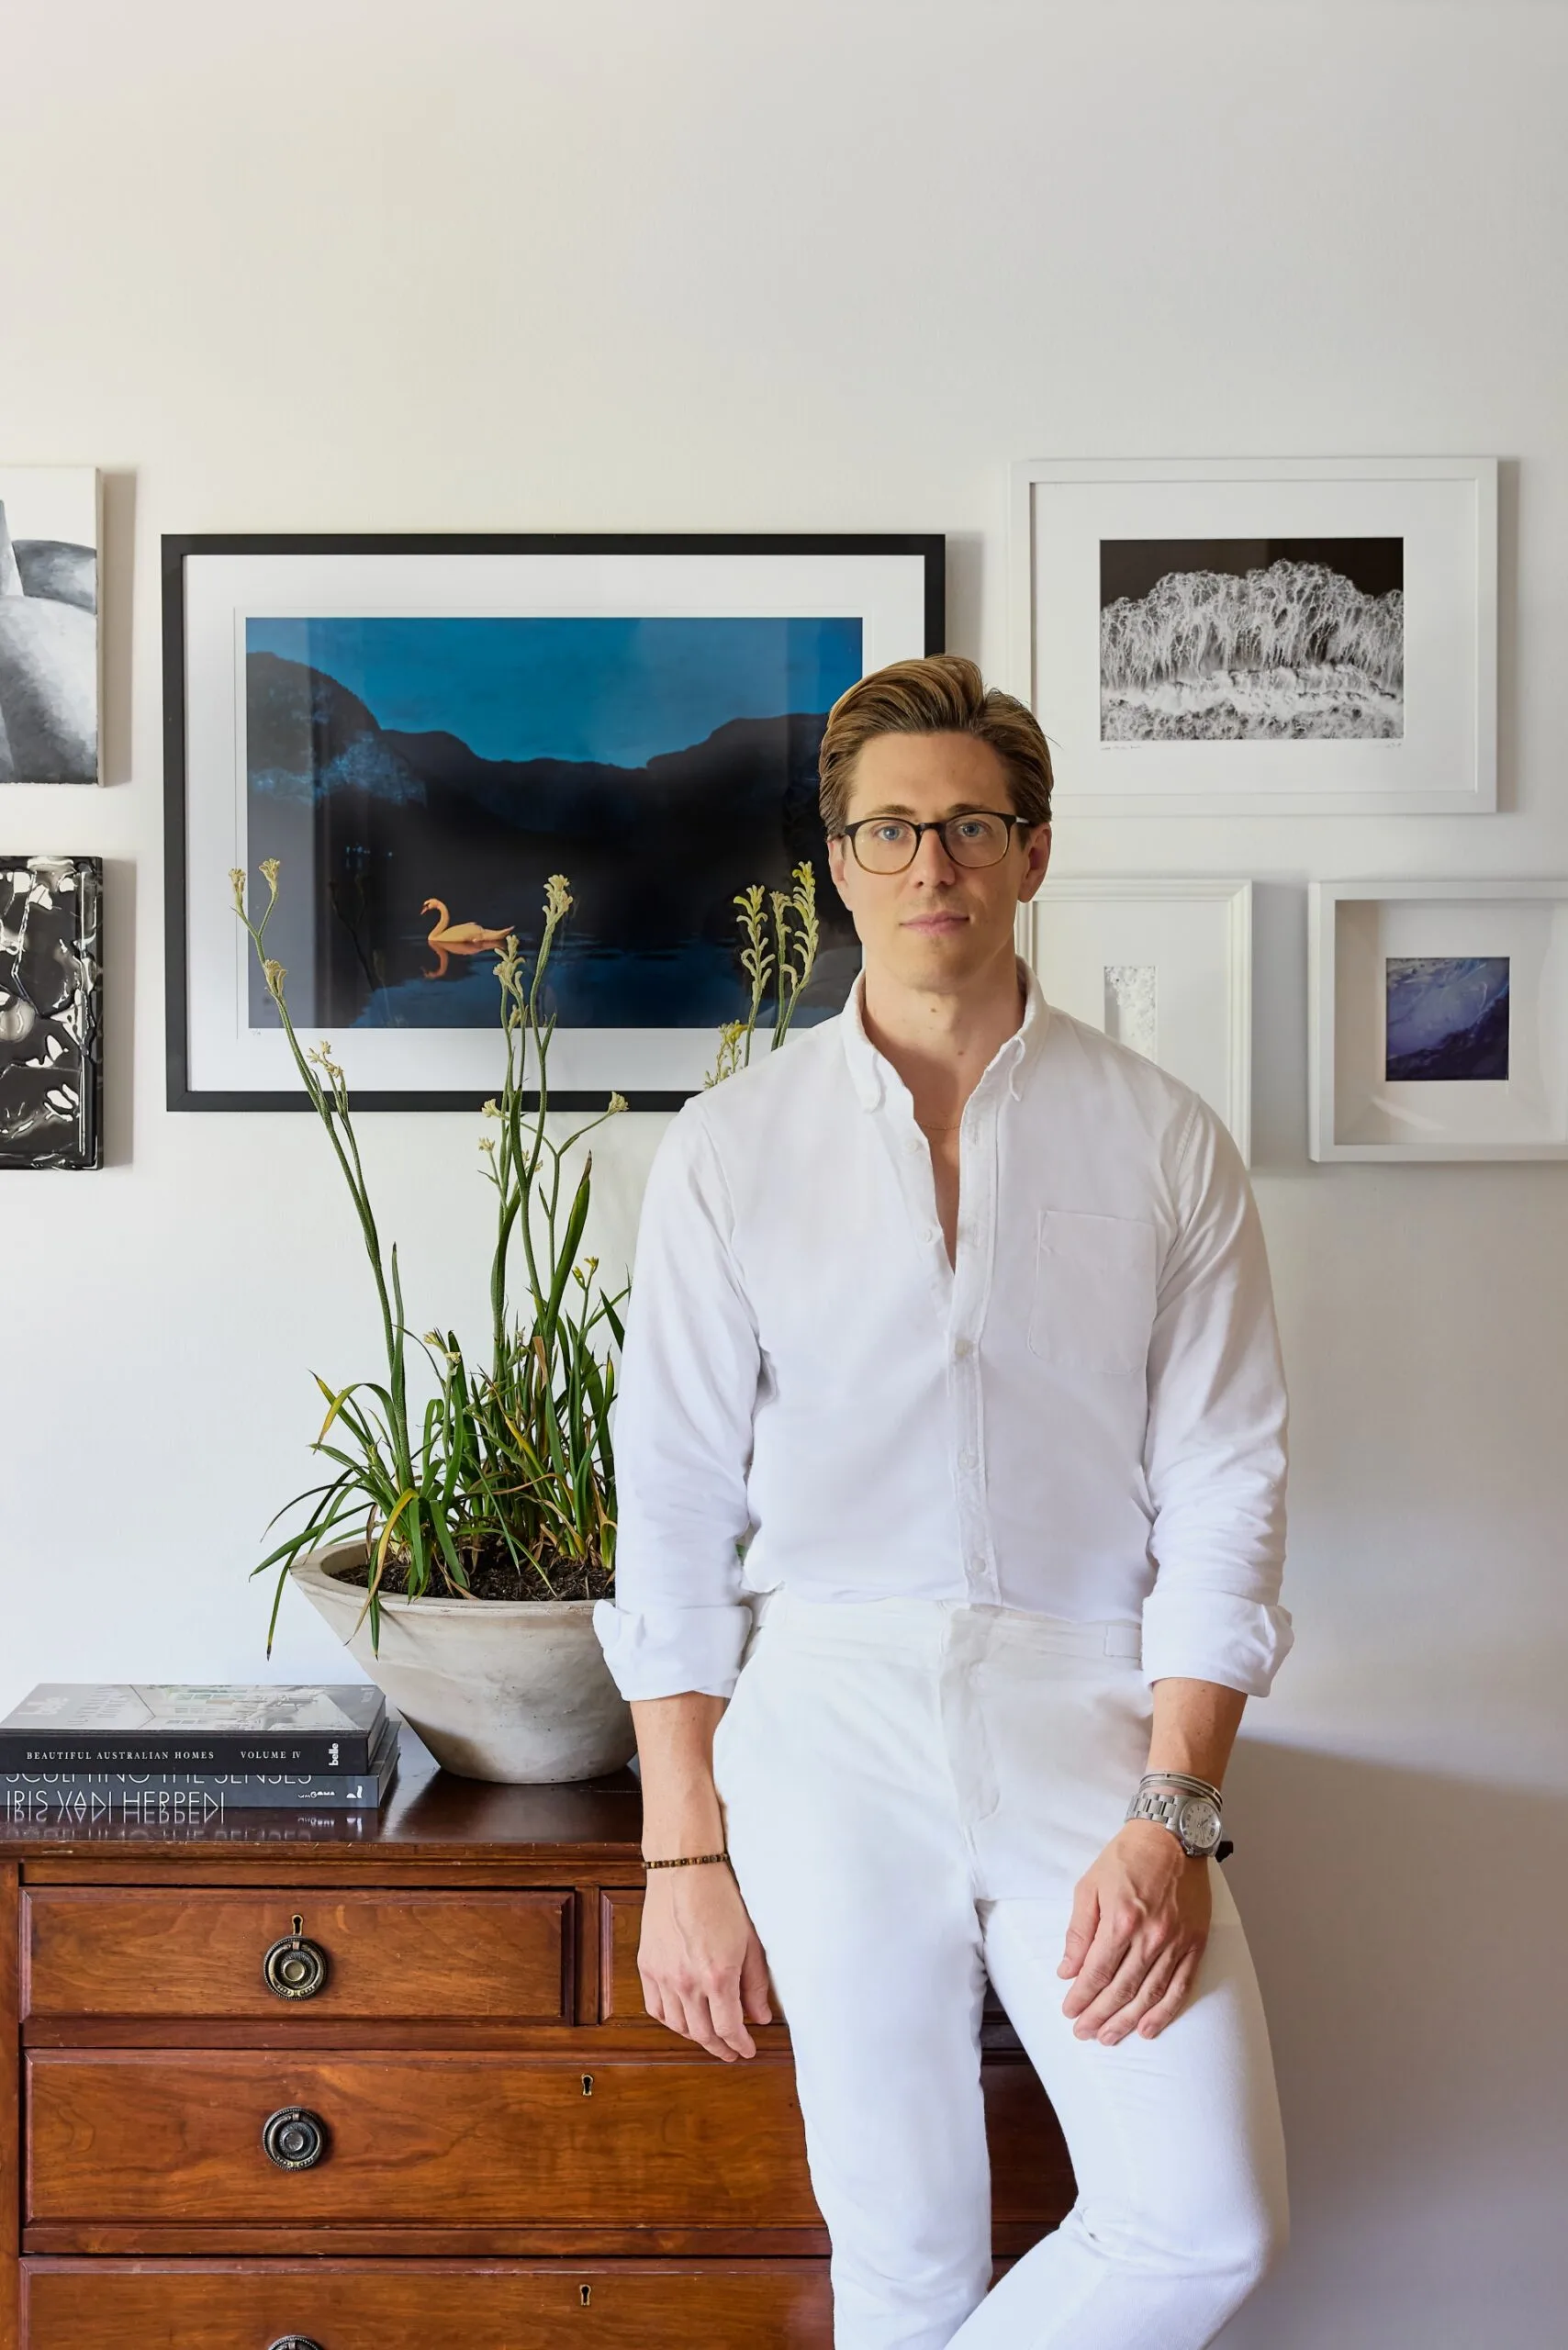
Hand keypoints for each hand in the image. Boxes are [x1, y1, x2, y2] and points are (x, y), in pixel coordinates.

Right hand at [638, 1865, 773, 2061]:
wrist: (685, 1869)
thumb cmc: (721, 1898)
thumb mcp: (750, 1940)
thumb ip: (755, 1983)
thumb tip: (760, 2017)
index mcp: (717, 1976)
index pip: (729, 2028)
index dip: (740, 2045)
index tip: (747, 2051)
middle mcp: (687, 1982)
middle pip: (703, 2034)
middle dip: (720, 2047)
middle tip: (731, 2051)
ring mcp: (663, 1975)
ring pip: (678, 2025)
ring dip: (695, 2036)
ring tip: (709, 2036)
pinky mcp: (647, 1966)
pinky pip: (655, 2007)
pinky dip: (669, 2020)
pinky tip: (681, 2018)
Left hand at [1056, 1819, 1210, 2045]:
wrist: (1172, 1836)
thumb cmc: (1127, 1857)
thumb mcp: (1090, 1886)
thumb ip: (1079, 1931)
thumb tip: (1068, 1970)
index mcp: (1121, 1920)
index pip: (1097, 1972)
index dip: (1082, 1997)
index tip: (1069, 2012)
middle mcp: (1150, 1936)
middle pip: (1121, 1989)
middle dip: (1099, 2015)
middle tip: (1084, 2033)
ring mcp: (1175, 1942)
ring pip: (1150, 1994)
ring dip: (1128, 2021)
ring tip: (1109, 2037)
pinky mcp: (1194, 1943)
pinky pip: (1181, 1986)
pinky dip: (1165, 2012)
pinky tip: (1149, 2028)